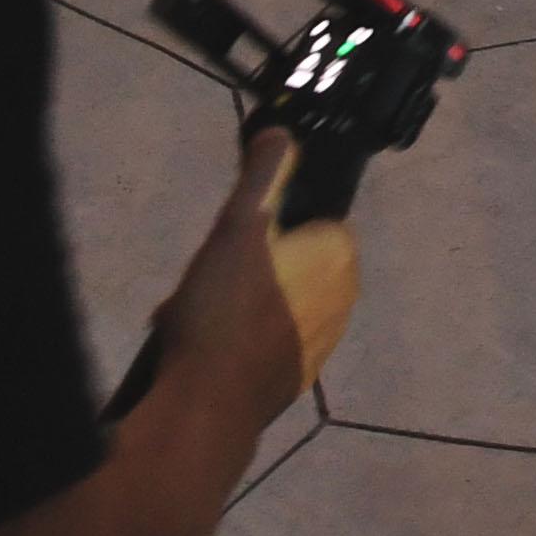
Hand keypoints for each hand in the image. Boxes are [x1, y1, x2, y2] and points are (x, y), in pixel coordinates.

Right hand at [153, 130, 355, 427]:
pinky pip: (261, 344)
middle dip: (246, 265)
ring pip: (272, 303)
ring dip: (235, 302)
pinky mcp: (291, 381)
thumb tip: (280, 130)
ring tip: (192, 311)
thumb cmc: (226, 307)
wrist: (206, 404)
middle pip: (287, 263)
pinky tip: (199, 347)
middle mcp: (343, 302)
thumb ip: (265, 171)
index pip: (312, 219)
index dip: (269, 222)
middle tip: (207, 277)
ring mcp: (318, 346)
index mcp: (340, 258)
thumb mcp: (240, 221)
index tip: (234, 236)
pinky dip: (234, 340)